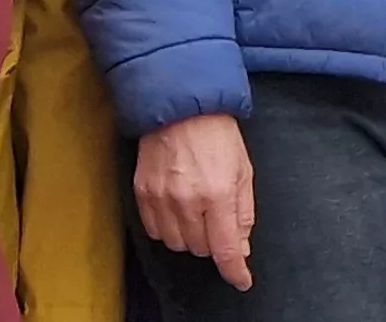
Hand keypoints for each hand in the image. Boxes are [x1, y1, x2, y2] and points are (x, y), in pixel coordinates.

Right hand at [133, 112, 257, 290]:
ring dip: (190, 236)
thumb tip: (241, 247)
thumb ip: (243, 213)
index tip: (241, 279)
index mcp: (218, 194)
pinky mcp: (142, 193)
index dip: (234, 270)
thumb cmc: (217, 134)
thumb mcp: (243, 170)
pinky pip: (155, 231)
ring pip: (177, 244)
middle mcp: (187, 200)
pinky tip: (177, 209)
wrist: (180, 107)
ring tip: (196, 210)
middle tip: (217, 218)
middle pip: (201, 249)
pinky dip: (168, 228)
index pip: (225, 249)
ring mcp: (161, 198)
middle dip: (213, 241)